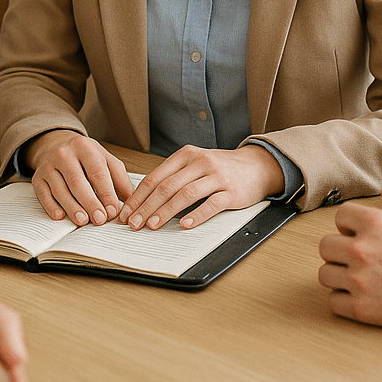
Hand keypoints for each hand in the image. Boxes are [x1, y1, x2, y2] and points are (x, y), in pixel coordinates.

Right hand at [27, 130, 134, 225]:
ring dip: (72, 207)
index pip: (98, 173)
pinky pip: (43, 193)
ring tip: (83, 221)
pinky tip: (60, 216)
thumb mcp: (105, 160)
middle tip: (99, 219)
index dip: (106, 193)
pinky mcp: (37, 176)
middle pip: (78, 182)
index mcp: (86, 147)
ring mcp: (49, 165)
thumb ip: (119, 179)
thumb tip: (129, 201)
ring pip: (60, 189)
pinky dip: (51, 206)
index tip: (113, 211)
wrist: (57, 144)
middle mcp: (65, 154)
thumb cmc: (86, 158)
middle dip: (90, 203)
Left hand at [118, 144, 283, 230]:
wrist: (256, 166)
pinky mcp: (231, 191)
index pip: (155, 178)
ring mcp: (216, 176)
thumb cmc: (221, 168)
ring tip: (153, 225)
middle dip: (146, 207)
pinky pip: (211, 204)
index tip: (126, 213)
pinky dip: (196, 215)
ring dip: (166, 212)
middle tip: (133, 224)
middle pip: (167, 187)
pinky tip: (184, 225)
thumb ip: (174, 177)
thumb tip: (144, 201)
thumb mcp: (195, 164)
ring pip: (185, 194)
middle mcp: (200, 163)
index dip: (138, 197)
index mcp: (186, 156)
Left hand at [317, 184, 381, 332]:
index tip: (359, 234)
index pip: (340, 216)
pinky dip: (343, 300)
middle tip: (356, 258)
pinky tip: (360, 297)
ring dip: (339, 275)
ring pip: (326, 274)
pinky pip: (334, 302)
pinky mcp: (363, 309)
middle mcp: (362, 249)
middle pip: (326, 246)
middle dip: (339, 250)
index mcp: (376, 223)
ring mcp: (360, 280)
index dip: (350, 224)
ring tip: (357, 278)